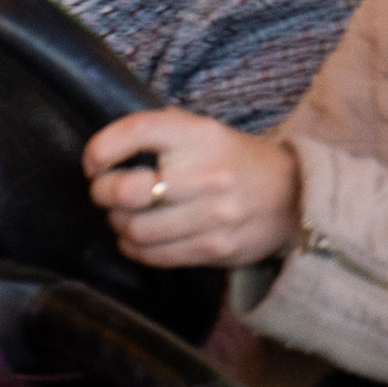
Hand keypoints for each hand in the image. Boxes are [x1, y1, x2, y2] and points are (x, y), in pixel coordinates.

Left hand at [92, 107, 301, 272]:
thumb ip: (156, 133)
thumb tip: (99, 155)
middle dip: (103, 194)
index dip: (102, 147)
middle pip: (126, 191)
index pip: (138, 131)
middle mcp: (209, 174)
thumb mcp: (201, 132)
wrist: (293, 196)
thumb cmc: (230, 162)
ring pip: (135, 229)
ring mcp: (216, 215)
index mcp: (201, 136)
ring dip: (119, 224)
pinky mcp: (218, 248)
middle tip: (106, 193)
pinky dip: (134, 248)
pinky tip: (139, 238)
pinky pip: (154, 255)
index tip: (94, 162)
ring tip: (127, 216)